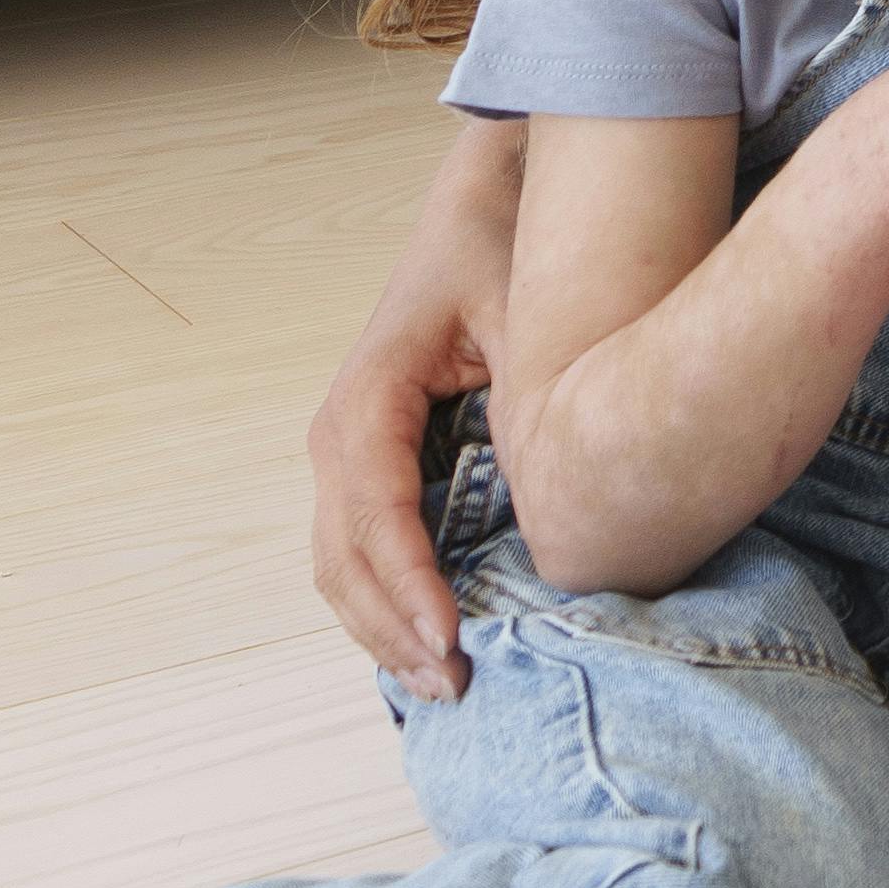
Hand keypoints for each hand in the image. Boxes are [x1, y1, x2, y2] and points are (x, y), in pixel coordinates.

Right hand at [306, 168, 509, 698]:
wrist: (488, 200)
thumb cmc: (504, 249)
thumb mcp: (524, 312)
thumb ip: (527, 397)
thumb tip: (546, 502)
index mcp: (367, 399)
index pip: (373, 514)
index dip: (408, 585)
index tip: (454, 637)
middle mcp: (343, 434)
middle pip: (343, 559)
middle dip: (393, 631)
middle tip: (457, 687)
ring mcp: (353, 455)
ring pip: (344, 569)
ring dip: (386, 632)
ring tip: (447, 683)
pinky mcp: (379, 468)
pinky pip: (368, 552)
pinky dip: (391, 606)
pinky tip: (432, 645)